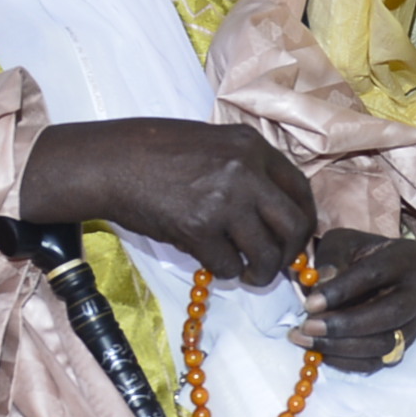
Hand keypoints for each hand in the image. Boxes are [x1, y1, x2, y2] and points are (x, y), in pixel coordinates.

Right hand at [20, 117, 319, 286]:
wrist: (112, 162)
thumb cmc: (157, 152)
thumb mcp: (213, 143)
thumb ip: (247, 168)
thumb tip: (274, 209)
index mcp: (252, 147)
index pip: (301, 190)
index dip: (304, 220)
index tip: (295, 237)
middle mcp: (246, 172)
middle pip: (294, 226)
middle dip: (290, 253)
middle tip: (275, 264)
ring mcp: (224, 201)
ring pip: (267, 254)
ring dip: (261, 271)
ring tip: (248, 272)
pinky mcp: (199, 229)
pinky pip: (228, 265)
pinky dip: (225, 271)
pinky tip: (213, 262)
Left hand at [298, 226, 415, 369]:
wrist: (384, 272)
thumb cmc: (359, 254)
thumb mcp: (343, 243)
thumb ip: (331, 259)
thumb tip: (320, 287)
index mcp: (407, 257)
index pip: (375, 275)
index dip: (341, 291)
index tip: (309, 304)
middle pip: (390, 314)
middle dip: (345, 325)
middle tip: (307, 328)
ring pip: (385, 344)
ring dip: (341, 347)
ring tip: (306, 340)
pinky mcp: (406, 345)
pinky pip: (379, 362)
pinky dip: (347, 361)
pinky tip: (322, 352)